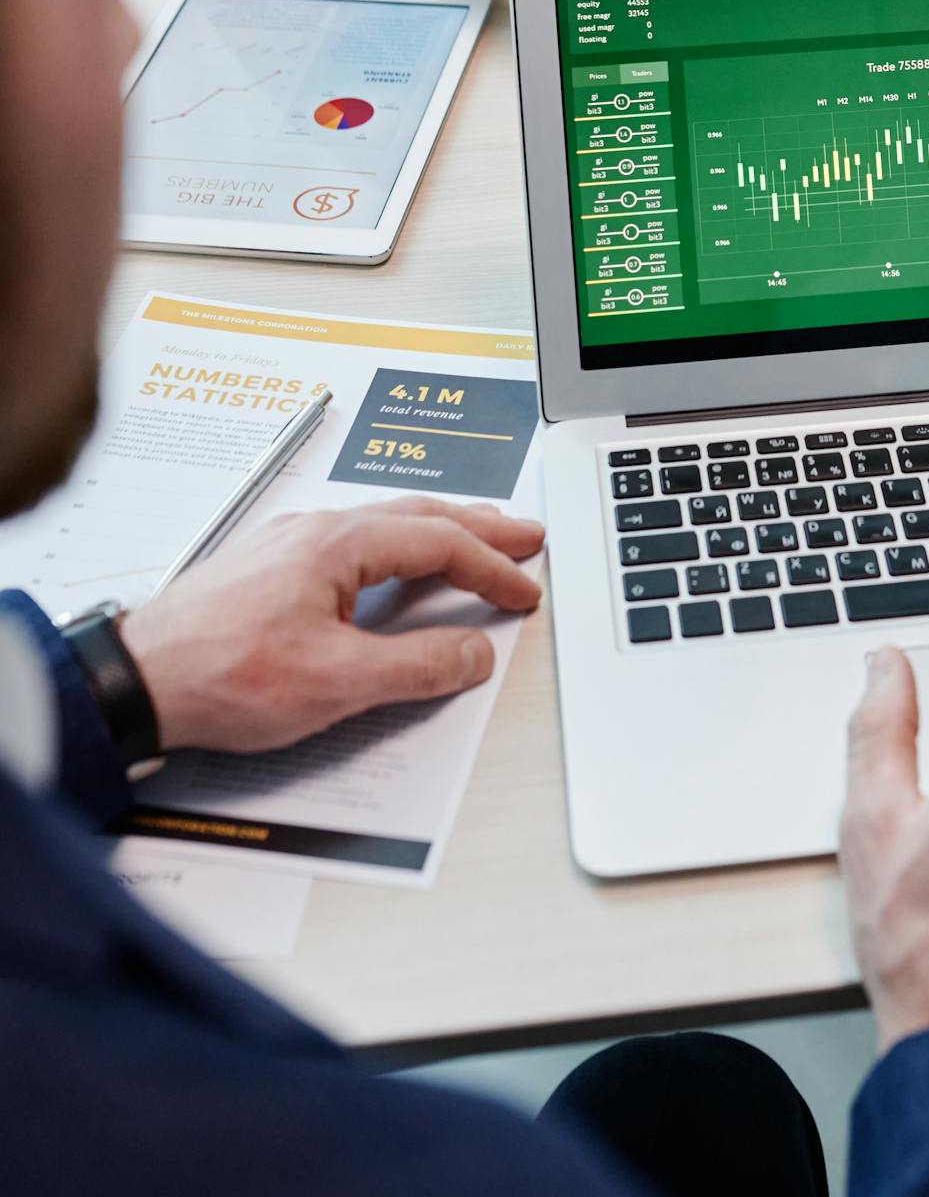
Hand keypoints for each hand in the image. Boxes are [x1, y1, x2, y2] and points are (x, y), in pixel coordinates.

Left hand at [121, 496, 543, 753]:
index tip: (524, 589)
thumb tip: (472, 652)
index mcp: (338, 544)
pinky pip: (353, 539)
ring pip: (384, 524)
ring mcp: (289, 544)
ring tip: (476, 541)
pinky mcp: (269, 567)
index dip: (491, 566)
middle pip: (418, 514)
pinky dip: (397, 546)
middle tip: (526, 536)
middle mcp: (315, 530)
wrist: (135, 681)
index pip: (440, 542)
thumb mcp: (336, 682)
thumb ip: (416, 667)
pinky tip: (396, 565)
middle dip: (479, 526)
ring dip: (439, 532)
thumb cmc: (221, 676)